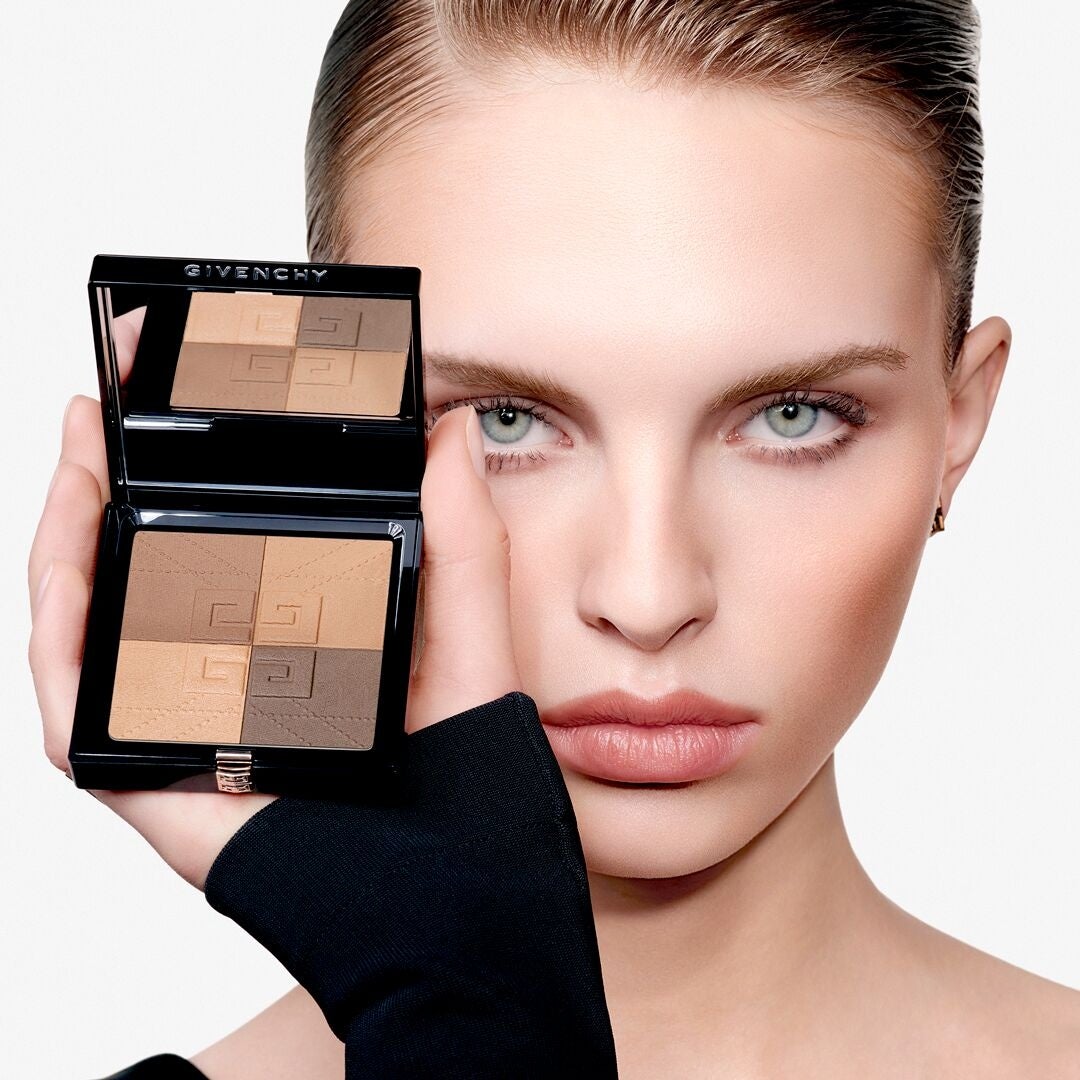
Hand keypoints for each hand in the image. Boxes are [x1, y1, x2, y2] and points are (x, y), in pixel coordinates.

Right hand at [27, 309, 520, 889]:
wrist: (445, 880)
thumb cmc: (458, 768)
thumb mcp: (466, 627)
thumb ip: (463, 528)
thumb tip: (450, 431)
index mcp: (290, 632)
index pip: (219, 542)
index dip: (185, 475)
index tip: (175, 407)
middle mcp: (227, 671)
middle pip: (141, 571)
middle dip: (107, 487)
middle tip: (100, 414)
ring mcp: (181, 718)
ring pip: (93, 622)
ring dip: (67, 536)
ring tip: (75, 458)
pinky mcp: (149, 770)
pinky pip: (74, 700)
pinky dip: (58, 631)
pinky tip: (66, 564)